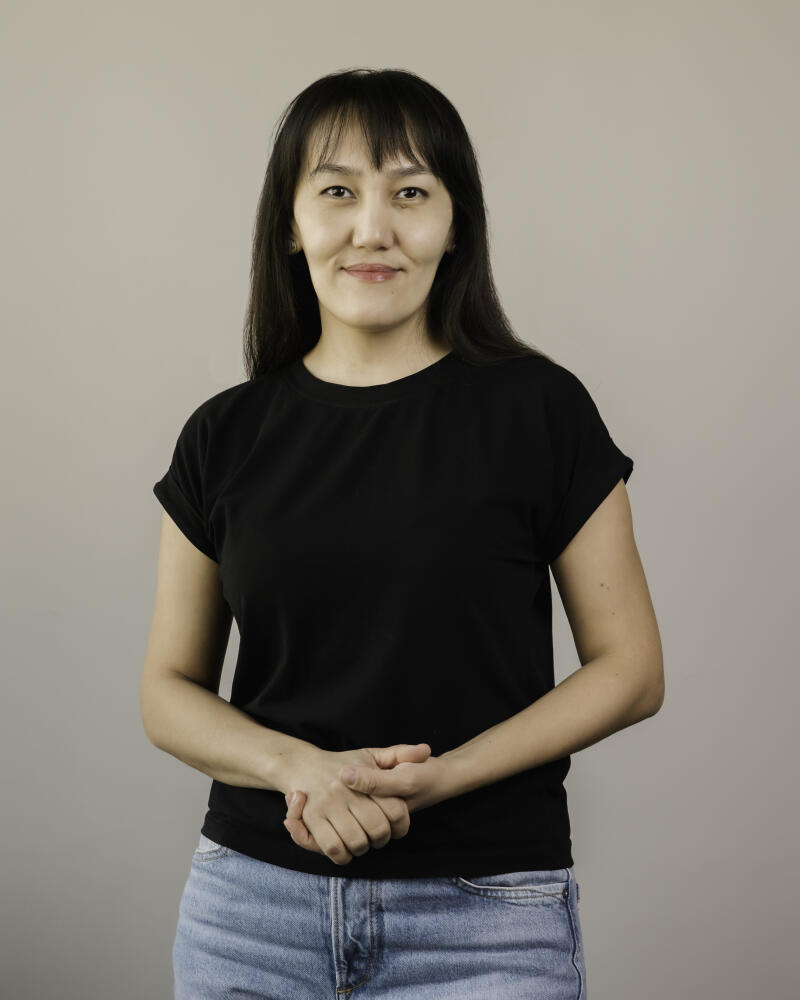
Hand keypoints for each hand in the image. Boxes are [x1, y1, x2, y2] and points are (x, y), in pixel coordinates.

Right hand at [281, 743, 431, 865]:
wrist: (304, 766)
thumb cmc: (344, 763)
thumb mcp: (371, 755)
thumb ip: (400, 754)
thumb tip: (425, 751)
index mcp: (363, 775)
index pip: (394, 808)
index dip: (401, 823)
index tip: (397, 824)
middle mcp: (345, 791)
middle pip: (378, 830)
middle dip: (382, 838)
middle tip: (379, 836)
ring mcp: (327, 806)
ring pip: (357, 842)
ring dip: (363, 848)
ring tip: (362, 841)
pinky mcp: (312, 820)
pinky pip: (333, 848)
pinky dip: (343, 855)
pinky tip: (346, 848)